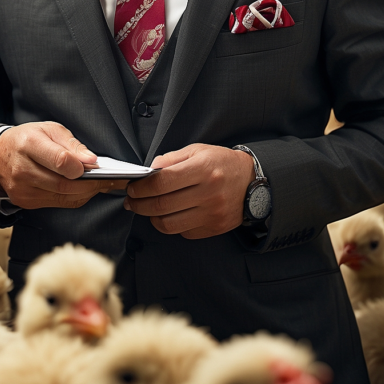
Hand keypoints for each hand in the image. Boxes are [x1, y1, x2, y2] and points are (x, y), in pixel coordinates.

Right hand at [0, 122, 121, 209]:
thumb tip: (91, 160)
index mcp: (28, 144)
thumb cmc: (27, 139)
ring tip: (103, 184)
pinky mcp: (26, 202)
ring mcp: (23, 190)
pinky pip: (58, 203)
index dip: (81, 166)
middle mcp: (22, 170)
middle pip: (64, 183)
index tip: (96, 165)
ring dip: (87, 192)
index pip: (59, 161)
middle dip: (92, 183)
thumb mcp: (49, 129)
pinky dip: (76, 197)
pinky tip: (86, 189)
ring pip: (63, 196)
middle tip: (113, 180)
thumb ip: (71, 144)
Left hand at [123, 144, 255, 239]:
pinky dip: (171, 224)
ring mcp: (212, 213)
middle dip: (139, 204)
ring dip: (151, 218)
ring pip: (169, 224)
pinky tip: (169, 214)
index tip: (132, 187)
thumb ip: (171, 159)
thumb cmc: (222, 163)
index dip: (141, 187)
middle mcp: (208, 193)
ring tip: (147, 209)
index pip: (162, 182)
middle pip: (162, 205)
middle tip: (131, 201)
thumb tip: (149, 172)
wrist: (252, 182)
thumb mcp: (198, 151)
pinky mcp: (214, 228)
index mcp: (203, 169)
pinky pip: (183, 232)